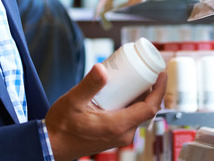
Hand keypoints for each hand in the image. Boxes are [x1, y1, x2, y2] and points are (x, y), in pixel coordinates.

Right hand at [44, 63, 166, 160]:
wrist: (52, 145)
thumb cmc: (62, 126)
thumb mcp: (74, 101)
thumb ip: (89, 85)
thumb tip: (102, 68)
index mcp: (118, 125)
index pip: (150, 108)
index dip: (159, 90)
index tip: (162, 73)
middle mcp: (122, 133)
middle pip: (145, 109)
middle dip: (149, 89)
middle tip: (146, 70)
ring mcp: (118, 136)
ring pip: (137, 114)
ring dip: (139, 96)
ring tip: (134, 78)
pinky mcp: (113, 135)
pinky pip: (129, 118)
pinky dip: (130, 104)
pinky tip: (122, 92)